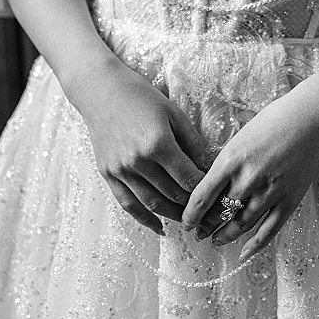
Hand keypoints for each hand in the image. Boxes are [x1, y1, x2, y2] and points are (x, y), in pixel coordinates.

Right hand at [66, 53, 206, 235]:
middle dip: (192, 205)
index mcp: (158, 144)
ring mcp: (121, 170)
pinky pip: (127, 204)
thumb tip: (206, 166)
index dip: (205, 188)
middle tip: (208, 210)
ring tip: (189, 220)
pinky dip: (144, 219)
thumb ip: (192, 141)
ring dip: (173, 215)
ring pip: (152, 204)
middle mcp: (138, 161)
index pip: (188, 178)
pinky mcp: (108, 174)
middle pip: (172, 194)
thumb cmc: (141, 96)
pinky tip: (159, 227)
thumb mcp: (173, 112)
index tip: (217, 193)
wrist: (101, 90)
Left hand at [180, 82, 318, 260]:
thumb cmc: (276, 118)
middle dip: (205, 226)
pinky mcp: (290, 199)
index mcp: (231, 159)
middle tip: (198, 232)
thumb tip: (212, 184)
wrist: (313, 116)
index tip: (186, 222)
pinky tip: (243, 254)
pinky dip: (254, 245)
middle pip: (218, 213)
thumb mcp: (241, 135)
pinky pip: (269, 230)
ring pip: (241, 224)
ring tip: (215, 239)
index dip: (190, 214)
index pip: (202, 196)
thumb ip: (227, 161)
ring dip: (225, 235)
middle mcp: (248, 178)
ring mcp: (270, 191)